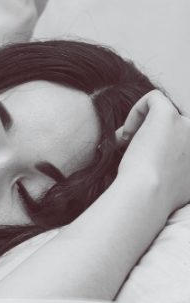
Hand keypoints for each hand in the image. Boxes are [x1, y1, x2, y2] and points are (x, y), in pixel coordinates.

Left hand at [116, 90, 189, 213]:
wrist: (147, 194)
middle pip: (175, 130)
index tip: (147, 163)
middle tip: (131, 153)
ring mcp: (188, 126)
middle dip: (152, 138)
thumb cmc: (153, 198)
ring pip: (164, 115)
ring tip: (124, 145)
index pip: (182, 144)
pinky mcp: (168, 115)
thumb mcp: (179, 192)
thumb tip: (168, 170)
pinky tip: (125, 134)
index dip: (163, 150)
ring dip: (142, 127)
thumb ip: (181, 177)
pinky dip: (137, 111)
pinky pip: (154, 99)